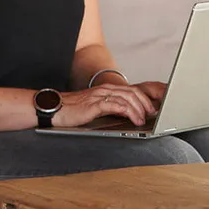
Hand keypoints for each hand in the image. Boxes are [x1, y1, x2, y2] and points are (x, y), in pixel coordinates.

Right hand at [52, 82, 167, 127]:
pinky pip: (116, 105)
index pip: (131, 90)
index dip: (145, 98)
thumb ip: (109, 108)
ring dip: (139, 109)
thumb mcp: (95, 108)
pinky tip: (134, 119)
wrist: (54, 108)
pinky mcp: (95, 104)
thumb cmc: (72, 110)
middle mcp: (105, 90)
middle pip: (133, 92)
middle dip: (146, 103)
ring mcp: (100, 96)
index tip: (153, 109)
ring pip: (127, 98)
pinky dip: (129, 112)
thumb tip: (125, 116)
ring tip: (145, 119)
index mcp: (106, 89)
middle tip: (154, 114)